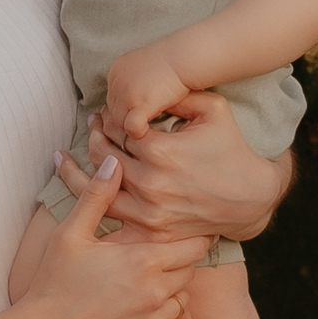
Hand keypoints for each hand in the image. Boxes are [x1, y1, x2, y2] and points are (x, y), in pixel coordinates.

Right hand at [17, 155, 208, 318]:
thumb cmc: (54, 282)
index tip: (183, 234)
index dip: (192, 237)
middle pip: (190, 270)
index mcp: (143, 260)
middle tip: (158, 258)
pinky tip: (157, 312)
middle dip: (178, 261)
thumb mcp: (71, 233)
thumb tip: (114, 161)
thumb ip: (97, 195)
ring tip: (149, 285)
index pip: (193, 245)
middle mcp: (156, 291)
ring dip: (174, 290)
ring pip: (185, 299)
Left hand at [55, 92, 287, 242]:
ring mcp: (150, 212)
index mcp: (161, 151)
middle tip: (92, 128)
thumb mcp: (211, 108)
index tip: (103, 114)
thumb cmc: (230, 146)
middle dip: (94, 139)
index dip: (107, 120)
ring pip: (99, 190)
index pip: (116, 131)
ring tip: (66, 158)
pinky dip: (95, 206)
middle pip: (104, 158)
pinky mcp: (154, 231)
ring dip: (79, 172)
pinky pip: (113, 219)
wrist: (251, 196)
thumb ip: (176, 93)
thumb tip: (145, 87)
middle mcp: (151, 183)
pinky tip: (83, 193)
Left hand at [104, 40, 193, 139]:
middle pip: (113, 110)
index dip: (126, 107)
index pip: (112, 98)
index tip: (139, 110)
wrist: (185, 57)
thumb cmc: (173, 61)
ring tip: (149, 125)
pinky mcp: (139, 104)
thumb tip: (135, 97)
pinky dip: (139, 133)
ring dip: (133, 126)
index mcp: (117, 70)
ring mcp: (126, 93)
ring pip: (119, 122)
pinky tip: (150, 131)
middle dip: (127, 117)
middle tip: (144, 121)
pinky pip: (131, 127)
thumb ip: (135, 80)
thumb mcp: (146, 65)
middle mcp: (117, 81)